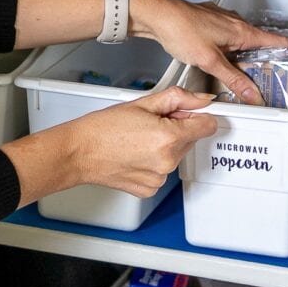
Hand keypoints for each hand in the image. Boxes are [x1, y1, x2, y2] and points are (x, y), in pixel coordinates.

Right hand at [0, 87, 216, 206]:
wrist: (79, 152)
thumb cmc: (103, 128)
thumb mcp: (142, 103)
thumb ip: (179, 98)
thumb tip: (201, 100)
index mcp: (168, 138)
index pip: (208, 126)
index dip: (199, 116)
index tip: (189, 113)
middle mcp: (167, 162)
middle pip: (190, 140)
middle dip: (177, 130)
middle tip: (150, 124)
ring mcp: (159, 178)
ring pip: (176, 156)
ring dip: (165, 146)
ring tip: (138, 140)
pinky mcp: (150, 188)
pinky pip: (162, 171)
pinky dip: (154, 162)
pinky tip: (135, 154)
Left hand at [129, 0, 283, 104]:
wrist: (158, 16)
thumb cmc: (181, 29)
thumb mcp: (210, 61)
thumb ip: (233, 80)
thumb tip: (251, 94)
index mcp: (241, 30)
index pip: (275, 41)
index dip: (287, 53)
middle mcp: (234, 22)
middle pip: (259, 43)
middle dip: (263, 60)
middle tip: (267, 78)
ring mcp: (222, 20)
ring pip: (242, 40)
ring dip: (245, 55)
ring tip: (244, 73)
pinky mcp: (209, 22)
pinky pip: (227, 37)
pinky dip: (229, 49)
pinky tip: (220, 58)